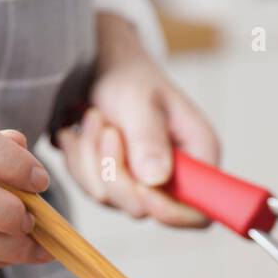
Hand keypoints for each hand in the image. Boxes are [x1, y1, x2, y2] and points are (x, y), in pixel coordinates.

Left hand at [57, 12, 219, 226]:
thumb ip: (147, 137)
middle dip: (113, 171)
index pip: (198, 211)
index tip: (142, 188)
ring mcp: (142, 185)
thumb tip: (156, 179)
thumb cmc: (127, 75)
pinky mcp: (115, 185)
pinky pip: (89, 189)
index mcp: (198, 155)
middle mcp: (174, 177)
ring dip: (90, 158)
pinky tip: (80, 130)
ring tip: (93, 117)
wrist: (100, 65)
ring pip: (109, 199)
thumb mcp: (138, 98)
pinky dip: (78, 159)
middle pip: (143, 208)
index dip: (171, 212)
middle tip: (104, 127)